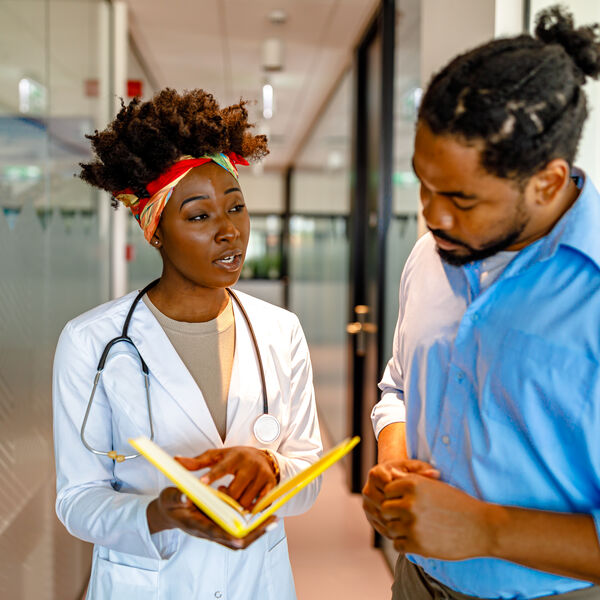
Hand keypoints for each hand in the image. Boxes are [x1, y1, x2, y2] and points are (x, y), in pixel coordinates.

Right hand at [147, 487, 276, 549]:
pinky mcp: (220, 525)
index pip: (215, 533)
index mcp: (196, 524)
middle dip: (254, 533)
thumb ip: (178, 496)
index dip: (229, 534)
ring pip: (239, 537)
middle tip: (272, 522)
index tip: (242, 536)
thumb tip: (186, 496)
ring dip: (256, 530)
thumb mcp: (170, 497)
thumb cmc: (170, 503)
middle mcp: (208, 530)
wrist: (169, 511)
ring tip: (273, 518)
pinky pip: (238, 529)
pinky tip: (261, 512)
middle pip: (234, 540)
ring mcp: (215, 529)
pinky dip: (251, 524)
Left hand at [175, 446, 277, 509]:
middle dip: (225, 499)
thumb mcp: (216, 456)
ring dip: (236, 505)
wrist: (262, 456)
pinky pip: (259, 505)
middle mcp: (251, 465)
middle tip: (222, 493)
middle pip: (234, 492)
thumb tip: (176, 461)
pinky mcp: (271, 485)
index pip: (221, 468)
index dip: (211, 476)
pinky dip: (250, 508)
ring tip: (232, 496)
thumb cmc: (234, 457)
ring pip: (245, 502)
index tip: (201, 483)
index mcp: (235, 456)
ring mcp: (262, 475)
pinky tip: (244, 502)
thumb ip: (197, 462)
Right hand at [362, 459, 438, 537]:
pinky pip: (383, 528)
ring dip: (399, 522)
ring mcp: (367, 505)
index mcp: (376, 473)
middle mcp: (367, 489)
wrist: (397, 481)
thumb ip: (425, 471)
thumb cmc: (410, 473)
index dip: (403, 492)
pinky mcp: (371, 518)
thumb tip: (435, 474)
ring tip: (418, 521)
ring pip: (382, 519)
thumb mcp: (417, 469)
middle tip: (421, 513)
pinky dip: (397, 530)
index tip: (417, 495)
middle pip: (383, 504)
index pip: (387, 486)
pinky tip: (412, 528)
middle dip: (401, 509)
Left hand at [381, 474, 490, 559]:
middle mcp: (409, 503)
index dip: (395, 497)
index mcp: (413, 484)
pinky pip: (397, 545)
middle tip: (409, 518)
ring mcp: (412, 525)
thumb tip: (389, 472)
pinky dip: (405, 544)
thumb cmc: (458, 503)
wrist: (482, 527)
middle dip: (394, 514)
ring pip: (389, 528)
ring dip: (399, 530)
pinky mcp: (417, 545)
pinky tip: (419, 540)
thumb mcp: (434, 485)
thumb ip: (410, 480)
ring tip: (416, 529)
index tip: (407, 503)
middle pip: (385, 509)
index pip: (387, 490)